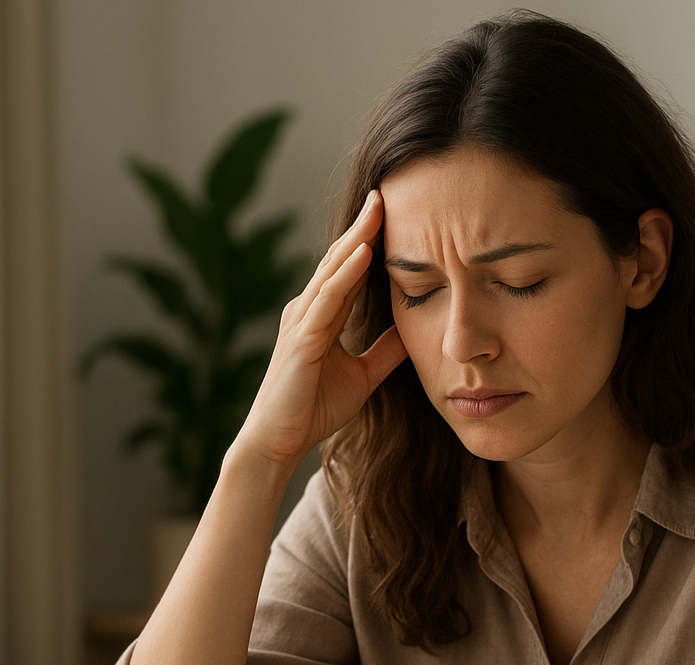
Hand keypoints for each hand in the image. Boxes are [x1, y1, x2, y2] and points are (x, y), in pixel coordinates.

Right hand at [235, 190, 408, 468]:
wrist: (279, 442)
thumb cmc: (313, 409)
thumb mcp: (363, 375)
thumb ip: (385, 351)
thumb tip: (414, 329)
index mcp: (321, 317)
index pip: (348, 270)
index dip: (369, 240)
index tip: (393, 211)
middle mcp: (307, 312)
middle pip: (338, 260)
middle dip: (362, 226)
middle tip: (385, 192)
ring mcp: (301, 323)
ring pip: (332, 272)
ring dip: (355, 239)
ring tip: (377, 209)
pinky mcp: (301, 341)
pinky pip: (326, 301)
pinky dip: (345, 275)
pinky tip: (363, 253)